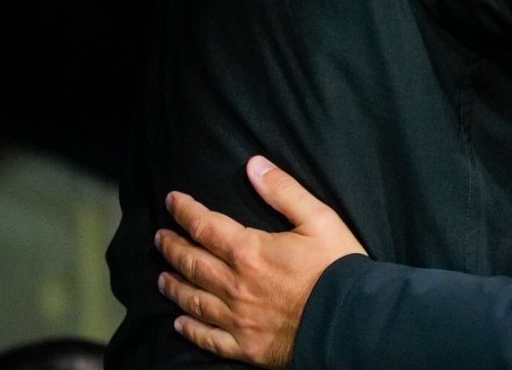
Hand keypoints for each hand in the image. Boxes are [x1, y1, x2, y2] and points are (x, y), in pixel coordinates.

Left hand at [156, 156, 366, 367]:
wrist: (351, 320)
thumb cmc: (338, 267)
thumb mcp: (319, 218)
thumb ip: (284, 191)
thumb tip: (254, 166)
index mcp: (249, 251)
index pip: (205, 226)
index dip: (185, 211)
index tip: (172, 200)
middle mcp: (234, 285)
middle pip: (192, 263)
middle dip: (173, 247)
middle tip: (160, 238)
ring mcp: (237, 319)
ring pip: (194, 300)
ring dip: (175, 286)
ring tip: (162, 277)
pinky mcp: (246, 346)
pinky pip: (209, 338)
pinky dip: (191, 330)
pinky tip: (180, 323)